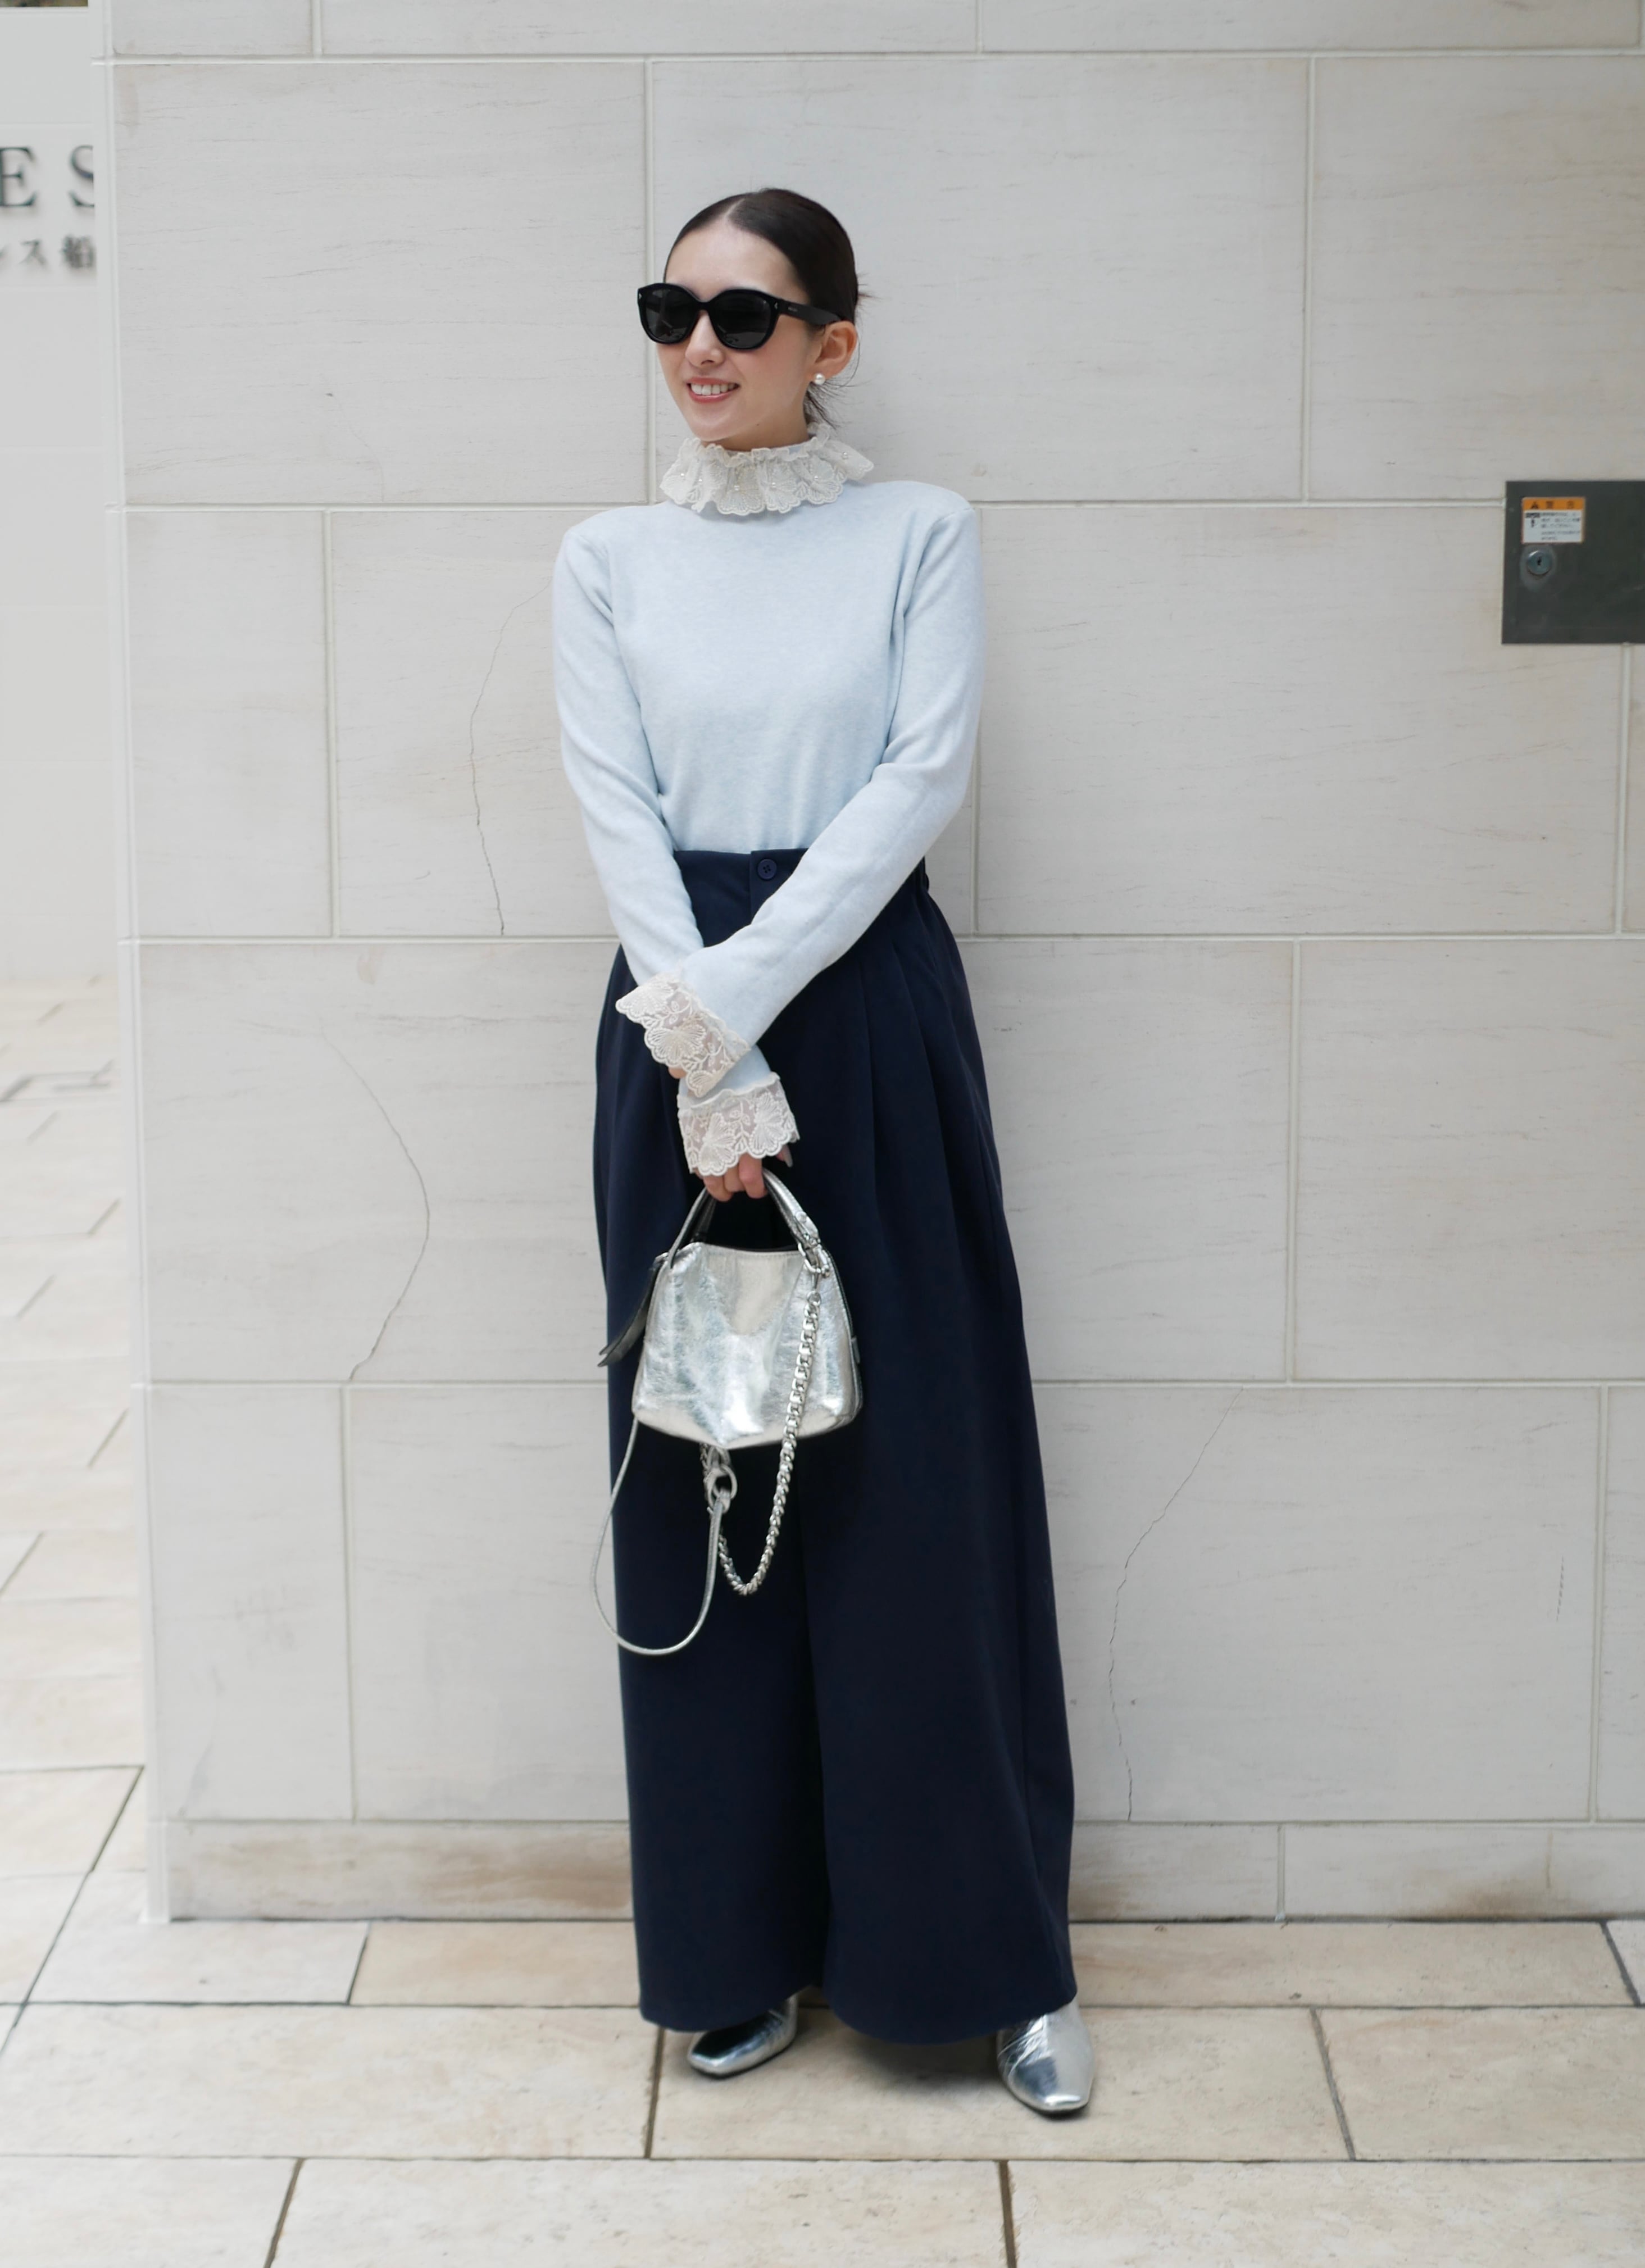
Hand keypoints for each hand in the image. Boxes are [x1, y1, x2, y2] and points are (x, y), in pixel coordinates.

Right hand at [668, 1066, 790, 1200]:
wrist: (720, 1061)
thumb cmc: (751, 1081)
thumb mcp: (772, 1108)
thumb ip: (777, 1137)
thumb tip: (782, 1158)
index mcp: (749, 1142)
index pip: (750, 1180)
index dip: (756, 1190)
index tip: (760, 1189)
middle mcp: (726, 1146)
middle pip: (730, 1183)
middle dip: (740, 1187)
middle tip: (744, 1182)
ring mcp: (706, 1141)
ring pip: (710, 1178)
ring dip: (718, 1188)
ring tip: (724, 1189)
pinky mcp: (692, 1134)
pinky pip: (695, 1163)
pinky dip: (704, 1171)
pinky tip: (711, 1169)